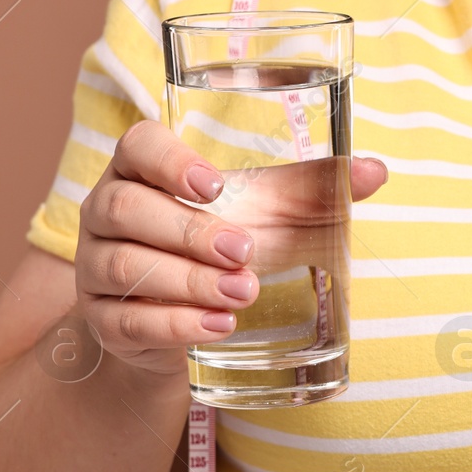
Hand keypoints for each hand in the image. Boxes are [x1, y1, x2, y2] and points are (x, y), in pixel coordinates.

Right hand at [74, 120, 388, 373]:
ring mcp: (95, 267)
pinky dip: (175, 324)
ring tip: (243, 293)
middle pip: (127, 208)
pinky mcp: (103, 320)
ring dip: (188, 282)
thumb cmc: (226, 246)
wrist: (183, 320)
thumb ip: (316, 189)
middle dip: (189, 232)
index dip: (169, 161)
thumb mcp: (271, 214)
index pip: (137, 146)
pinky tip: (218, 326)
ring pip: (126, 267)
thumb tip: (376, 171)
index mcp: (143, 170)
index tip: (213, 184)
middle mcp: (106, 212)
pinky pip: (127, 320)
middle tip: (246, 252)